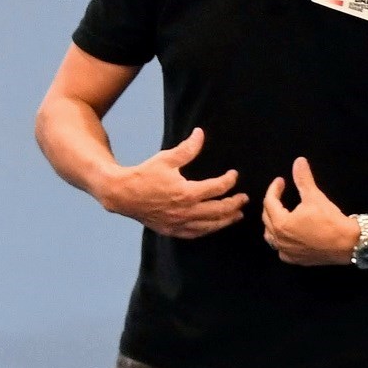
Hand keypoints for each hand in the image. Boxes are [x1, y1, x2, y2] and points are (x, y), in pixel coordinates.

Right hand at [99, 127, 246, 238]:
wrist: (122, 195)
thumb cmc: (144, 175)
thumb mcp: (166, 159)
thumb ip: (187, 149)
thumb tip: (200, 134)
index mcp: (186, 193)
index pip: (216, 188)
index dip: (229, 181)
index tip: (234, 175)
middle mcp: (185, 211)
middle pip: (218, 211)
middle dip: (234, 204)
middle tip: (244, 199)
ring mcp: (178, 223)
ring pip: (209, 226)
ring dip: (226, 220)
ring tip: (237, 215)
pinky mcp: (171, 230)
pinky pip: (195, 234)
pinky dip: (208, 230)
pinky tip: (214, 227)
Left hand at [262, 157, 358, 265]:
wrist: (349, 242)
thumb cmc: (329, 219)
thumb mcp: (315, 196)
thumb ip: (303, 179)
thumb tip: (299, 161)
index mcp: (280, 223)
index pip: (269, 203)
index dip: (274, 189)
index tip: (281, 181)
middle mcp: (279, 240)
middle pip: (267, 219)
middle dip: (272, 205)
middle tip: (280, 194)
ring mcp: (287, 252)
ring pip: (271, 237)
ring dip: (273, 223)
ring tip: (280, 214)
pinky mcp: (297, 261)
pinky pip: (282, 250)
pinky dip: (281, 241)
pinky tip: (288, 236)